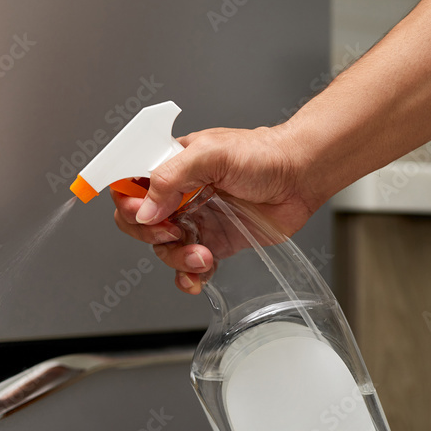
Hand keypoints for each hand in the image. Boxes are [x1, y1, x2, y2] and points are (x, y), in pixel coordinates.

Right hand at [111, 125, 319, 293]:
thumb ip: (172, 177)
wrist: (301, 176)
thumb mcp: (211, 153)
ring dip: (176, 258)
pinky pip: (188, 266)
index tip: (144, 212)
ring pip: (162, 249)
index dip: (129, 203)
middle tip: (173, 232)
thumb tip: (146, 211)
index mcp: (171, 167)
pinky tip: (198, 277)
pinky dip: (188, 277)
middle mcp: (178, 195)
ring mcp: (194, 220)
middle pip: (138, 222)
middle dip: (149, 234)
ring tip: (202, 255)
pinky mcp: (213, 243)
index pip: (129, 185)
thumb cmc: (264, 154)